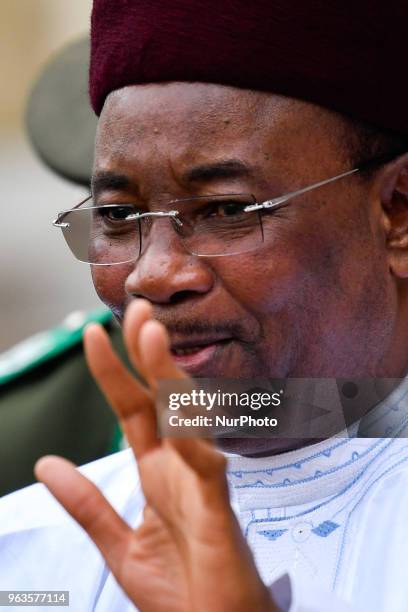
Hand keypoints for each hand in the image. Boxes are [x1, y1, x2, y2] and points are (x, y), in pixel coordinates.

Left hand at [35, 300, 276, 611]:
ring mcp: (203, 487)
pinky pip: (208, 469)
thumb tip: (47, 465)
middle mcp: (181, 469)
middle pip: (163, 401)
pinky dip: (195, 439)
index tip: (94, 334)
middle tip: (137, 310)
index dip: (113, 372)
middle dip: (148, 354)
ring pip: (187, 420)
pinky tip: (180, 411)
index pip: (133, 409)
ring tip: (151, 336)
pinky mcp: (220, 514)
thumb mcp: (120, 546)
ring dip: (168, 378)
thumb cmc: (183, 594)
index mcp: (159, 473)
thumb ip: (87, 505)